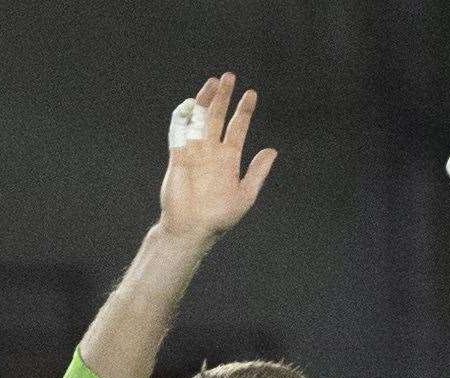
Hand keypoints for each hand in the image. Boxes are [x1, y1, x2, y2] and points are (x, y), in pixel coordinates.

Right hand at [156, 73, 277, 246]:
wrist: (192, 229)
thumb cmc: (219, 217)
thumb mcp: (245, 194)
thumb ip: (257, 172)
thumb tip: (272, 151)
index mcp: (228, 160)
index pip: (237, 129)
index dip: (243, 111)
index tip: (251, 94)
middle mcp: (211, 152)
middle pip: (217, 118)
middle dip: (223, 98)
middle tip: (229, 77)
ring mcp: (194, 153)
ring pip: (200, 120)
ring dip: (205, 101)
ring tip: (213, 82)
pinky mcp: (178, 157)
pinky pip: (179, 132)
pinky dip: (183, 118)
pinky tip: (190, 103)